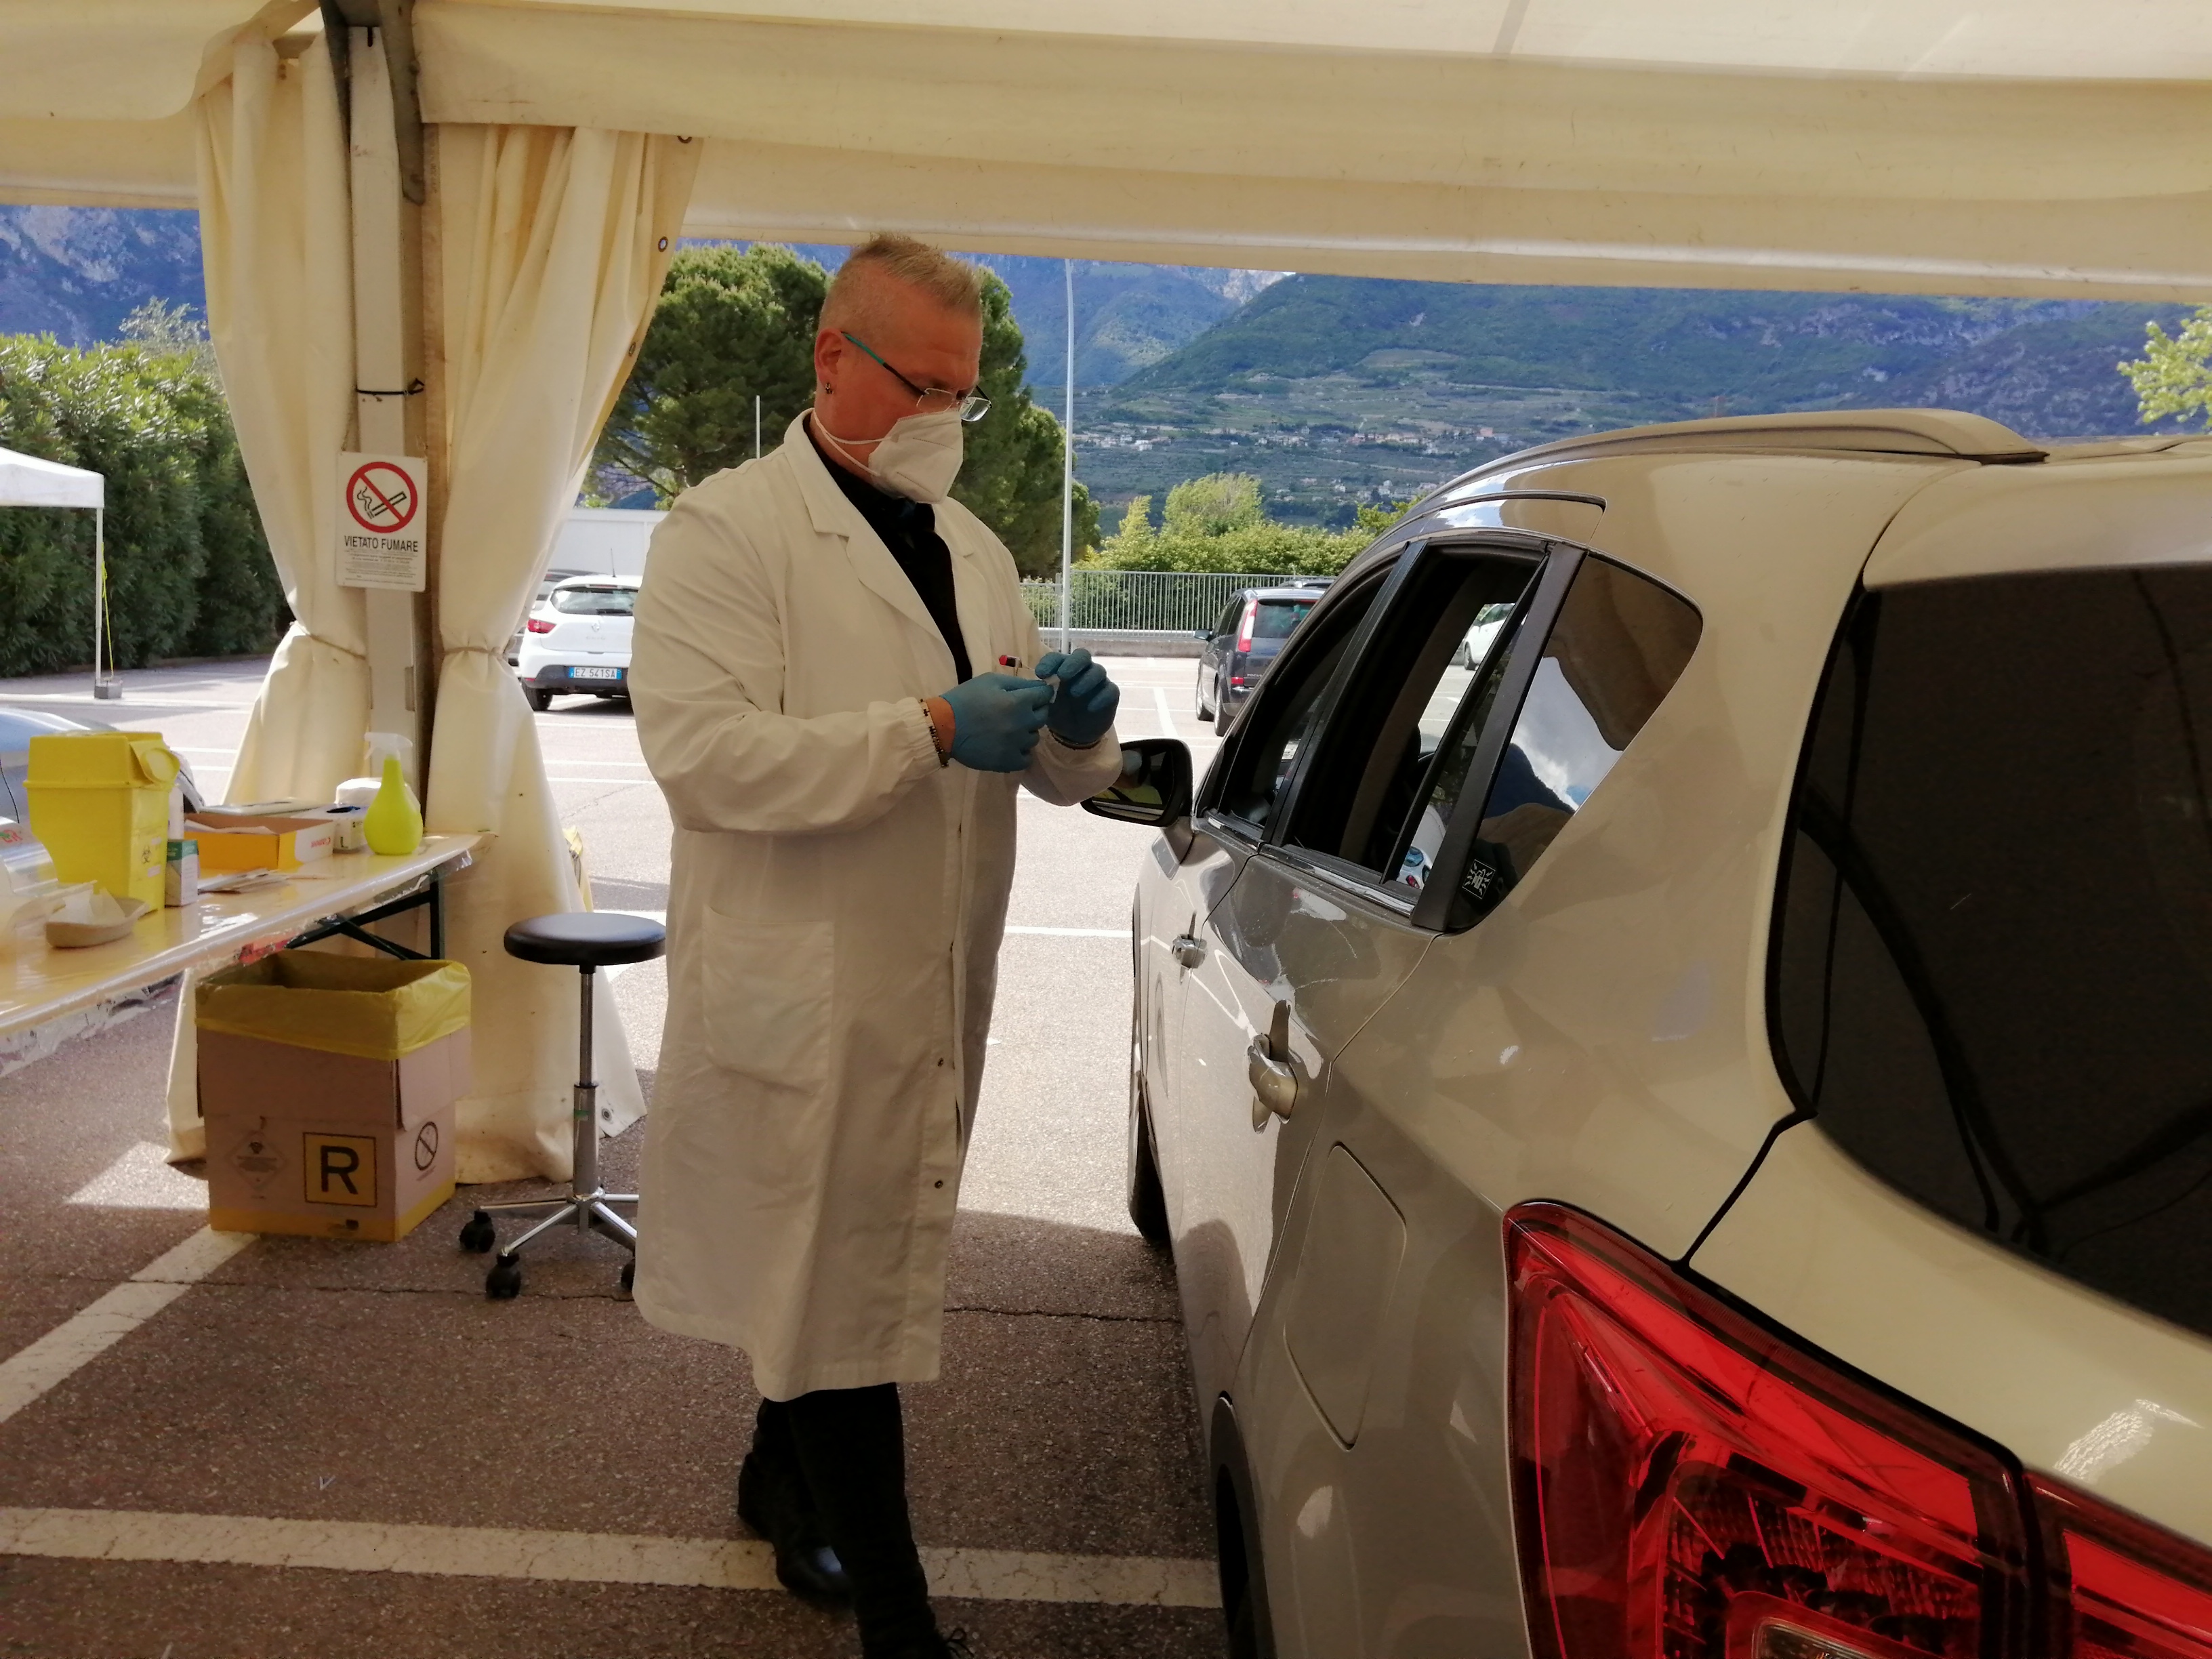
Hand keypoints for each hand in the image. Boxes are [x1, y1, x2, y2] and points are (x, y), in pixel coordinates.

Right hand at [937, 674, 1051, 771]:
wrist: (943, 726)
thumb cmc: (965, 699)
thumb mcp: (990, 681)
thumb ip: (1017, 682)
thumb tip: (1039, 685)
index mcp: (1018, 702)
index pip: (1045, 695)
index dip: (1040, 693)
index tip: (1032, 695)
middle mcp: (1021, 723)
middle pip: (1043, 717)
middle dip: (1034, 711)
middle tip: (1018, 711)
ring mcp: (1015, 745)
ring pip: (1034, 738)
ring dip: (1026, 732)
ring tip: (1010, 730)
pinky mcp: (1007, 761)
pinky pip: (1026, 759)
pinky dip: (1021, 753)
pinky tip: (1010, 746)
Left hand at [1033, 648, 1119, 745]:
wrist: (1074, 731)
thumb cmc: (1059, 711)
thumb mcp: (1046, 703)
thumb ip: (1041, 693)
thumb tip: (1034, 687)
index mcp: (1063, 668)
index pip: (1057, 657)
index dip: (1050, 662)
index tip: (1040, 674)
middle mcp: (1083, 670)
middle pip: (1082, 655)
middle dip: (1073, 663)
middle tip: (1062, 675)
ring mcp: (1098, 681)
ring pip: (1098, 671)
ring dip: (1086, 680)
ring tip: (1075, 693)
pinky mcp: (1110, 694)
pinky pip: (1111, 690)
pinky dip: (1101, 697)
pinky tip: (1090, 708)